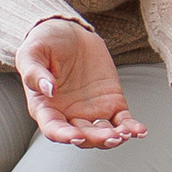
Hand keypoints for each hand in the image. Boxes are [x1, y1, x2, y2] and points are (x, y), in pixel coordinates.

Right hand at [18, 16, 144, 145]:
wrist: (68, 33)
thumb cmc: (44, 44)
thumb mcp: (32, 53)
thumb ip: (34, 72)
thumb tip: (47, 89)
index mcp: (45, 109)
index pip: (54, 129)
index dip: (64, 136)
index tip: (77, 136)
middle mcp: (68, 116)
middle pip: (83, 136)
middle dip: (97, 139)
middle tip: (111, 136)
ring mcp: (91, 112)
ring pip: (103, 133)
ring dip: (115, 137)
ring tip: (125, 133)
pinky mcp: (111, 103)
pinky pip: (122, 121)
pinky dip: (131, 128)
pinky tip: (139, 131)